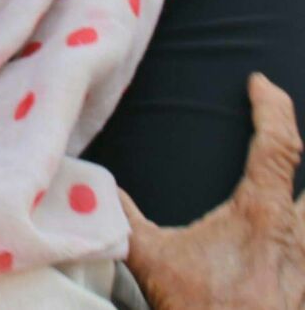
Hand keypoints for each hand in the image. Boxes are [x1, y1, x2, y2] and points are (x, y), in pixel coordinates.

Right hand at [121, 73, 304, 309]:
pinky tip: (289, 241)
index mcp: (261, 214)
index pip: (279, 144)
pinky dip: (301, 232)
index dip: (273, 106)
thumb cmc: (202, 309)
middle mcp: (297, 234)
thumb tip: (86, 185)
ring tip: (292, 185)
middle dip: (302, 145)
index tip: (258, 82)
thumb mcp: (152, 261)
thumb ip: (123, 219)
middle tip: (287, 128)